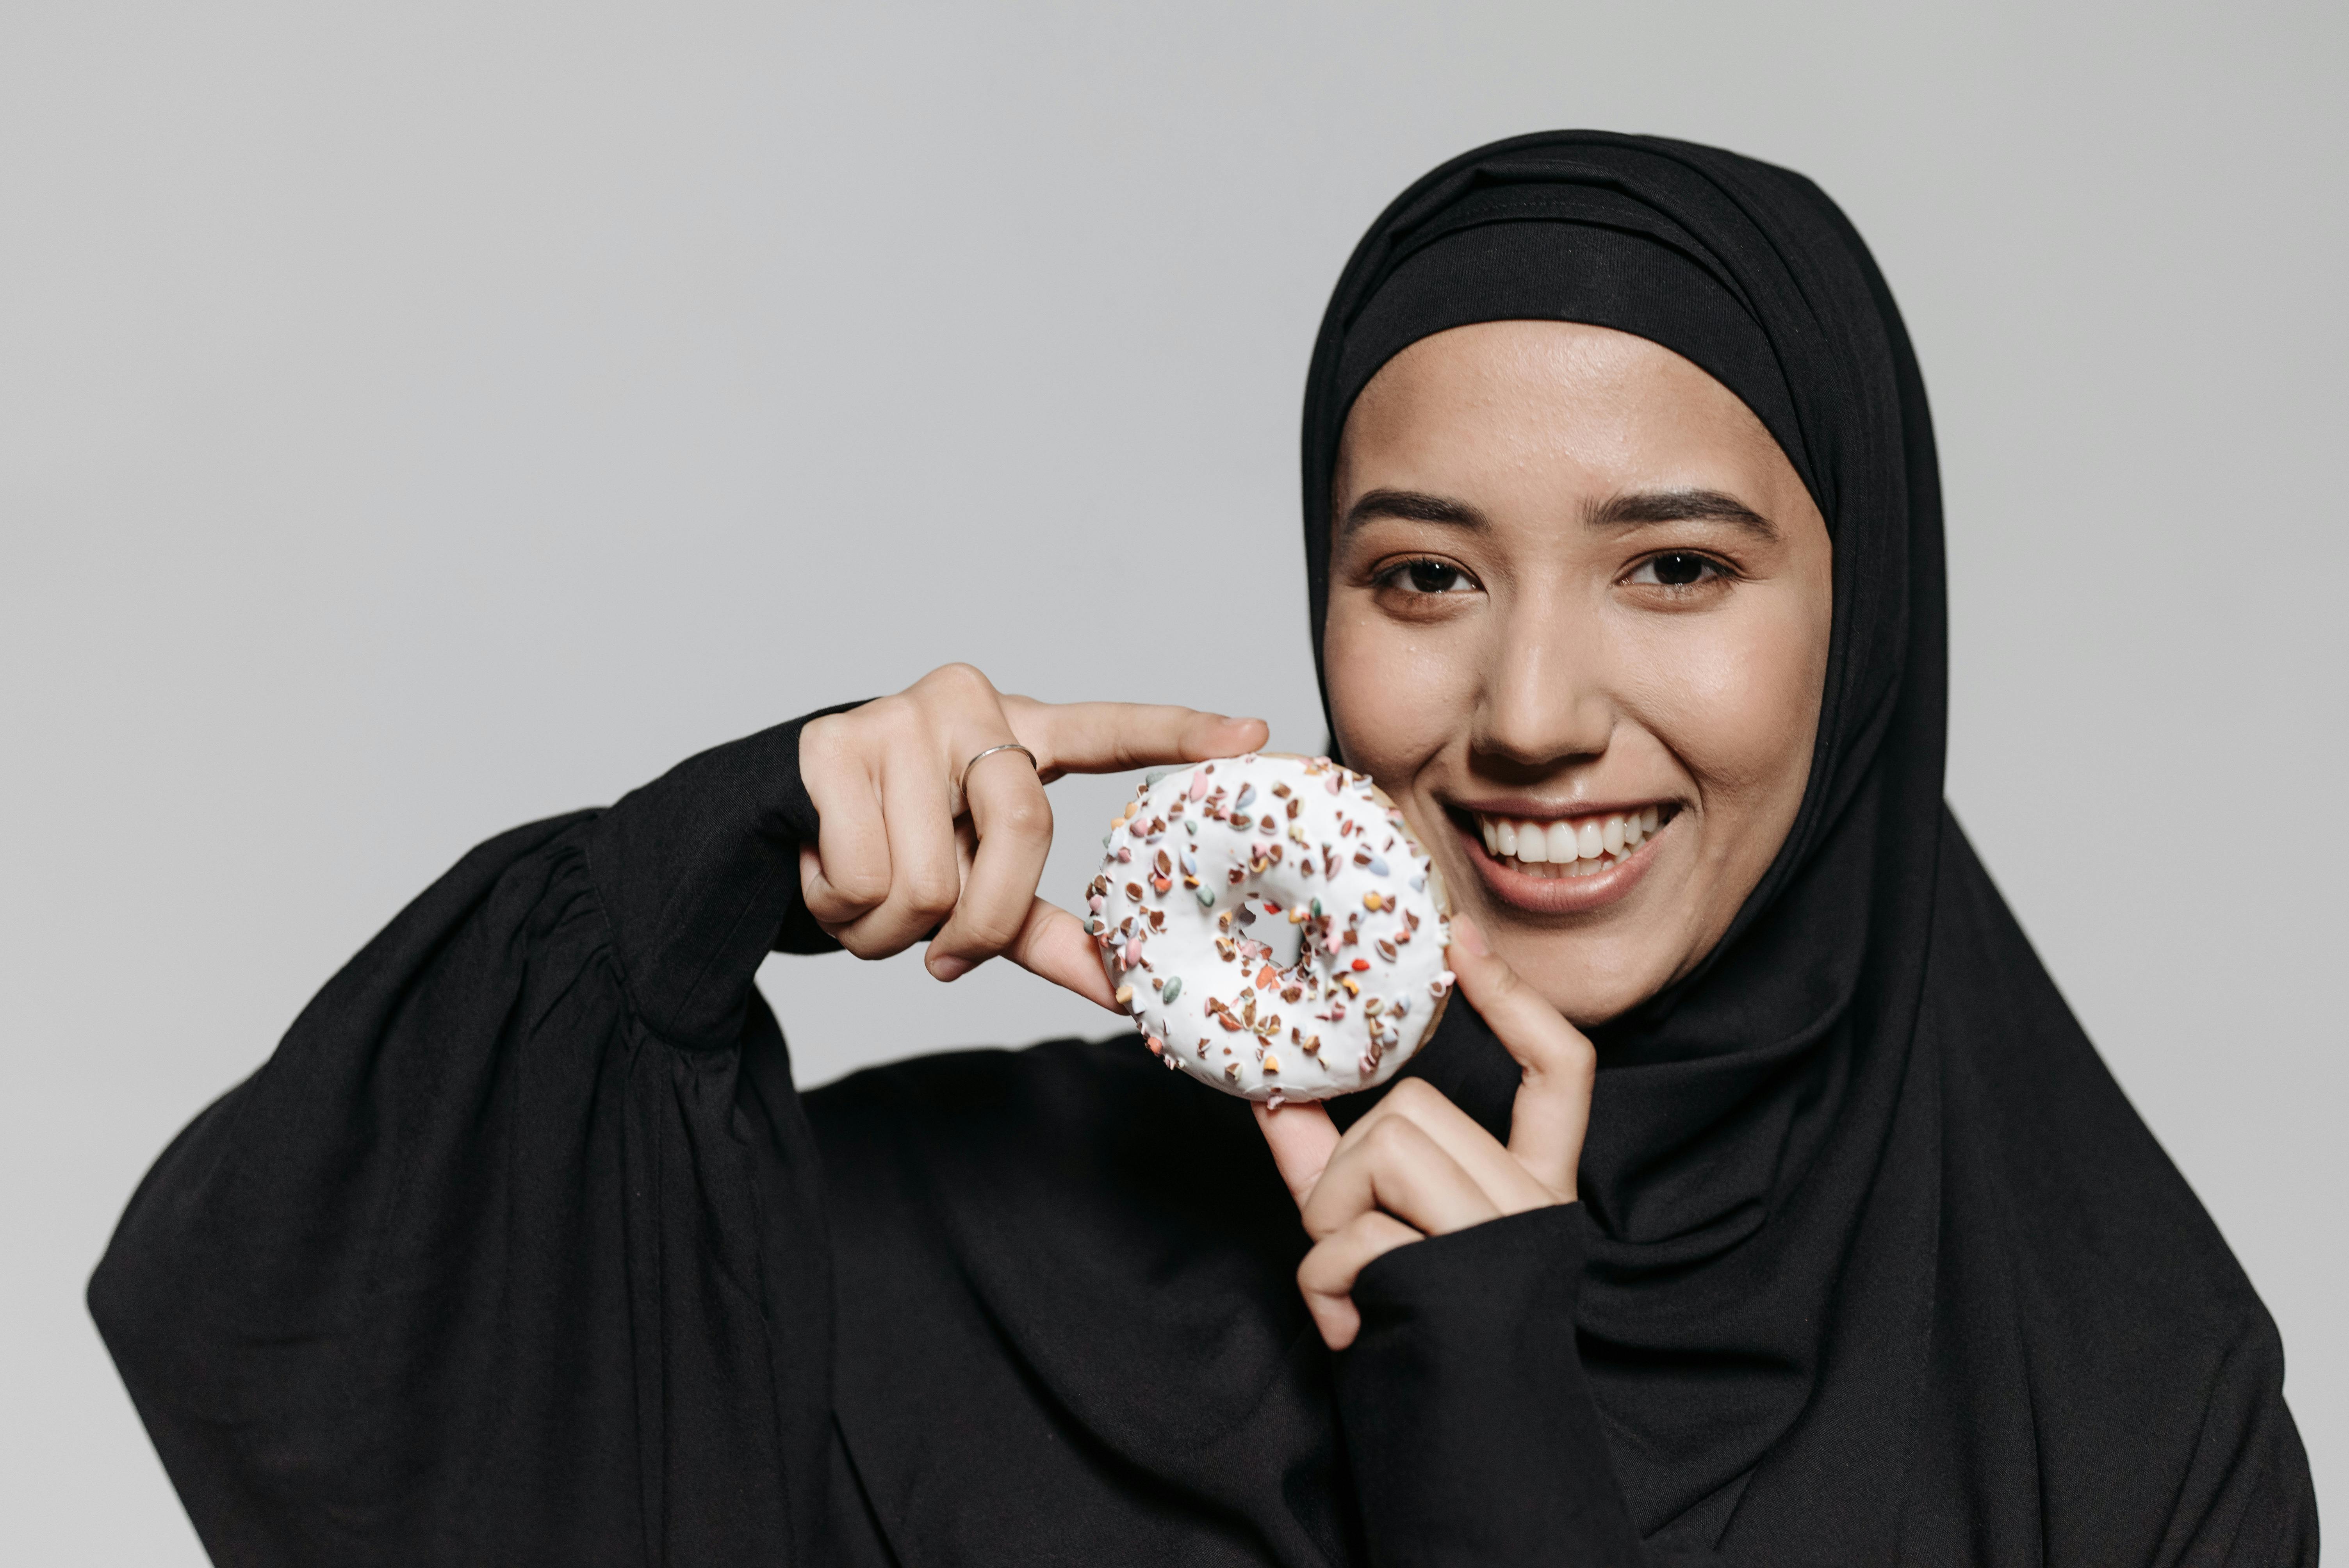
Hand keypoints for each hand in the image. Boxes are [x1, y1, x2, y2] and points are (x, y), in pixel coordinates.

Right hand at [797, 662, 1267, 1008]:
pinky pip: (864, 875)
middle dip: (979, 918)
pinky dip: (841, 908)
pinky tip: (824, 873)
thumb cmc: (891, 847)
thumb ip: (1047, 930)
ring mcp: (897, 716)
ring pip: (930, 877)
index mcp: (1019, 732)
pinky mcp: (828, 744)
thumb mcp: (976, 882)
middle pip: (1024, 832)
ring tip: (867, 897)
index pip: (1110, 729)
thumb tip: (1125, 993)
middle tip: (941, 948)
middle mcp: (968, 704)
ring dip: (891, 928)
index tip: (1254, 737)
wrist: (765, 825)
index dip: (1180, 733)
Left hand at [1255, 913, 1594, 1348]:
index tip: (1465, 941)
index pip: (1561, 1070)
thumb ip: (1334, 1168)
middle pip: (1415, 1113)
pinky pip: (1358, 1239)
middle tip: (1350, 1246)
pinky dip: (1327, 1287)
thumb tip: (1272, 1097)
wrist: (1462, 1453)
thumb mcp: (1377, 1239)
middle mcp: (1536, 1206)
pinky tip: (1353, 1328)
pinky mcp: (1469, 1281)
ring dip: (1334, 1226)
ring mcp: (1508, 1240)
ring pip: (1385, 1154)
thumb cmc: (1417, 1341)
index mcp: (1533, 1187)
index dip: (1516, 1001)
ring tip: (1354, 1286)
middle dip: (1347, 1172)